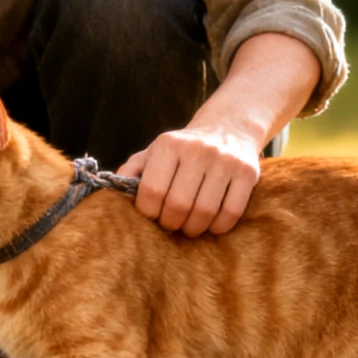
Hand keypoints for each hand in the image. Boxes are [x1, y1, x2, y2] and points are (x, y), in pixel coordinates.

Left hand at [117, 122, 261, 235]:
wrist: (228, 128)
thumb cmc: (183, 149)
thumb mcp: (154, 152)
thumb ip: (132, 171)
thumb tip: (110, 195)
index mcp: (169, 145)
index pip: (152, 191)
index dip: (148, 212)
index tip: (151, 216)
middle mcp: (198, 150)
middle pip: (178, 205)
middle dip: (170, 223)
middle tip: (170, 224)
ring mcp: (225, 161)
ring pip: (204, 212)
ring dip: (193, 229)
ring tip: (188, 226)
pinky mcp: (247, 173)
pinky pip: (231, 213)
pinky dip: (218, 227)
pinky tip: (210, 223)